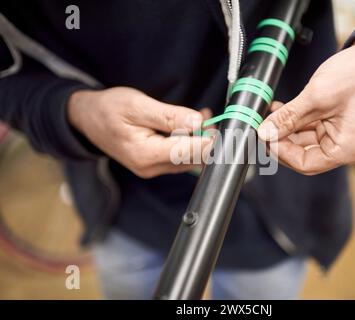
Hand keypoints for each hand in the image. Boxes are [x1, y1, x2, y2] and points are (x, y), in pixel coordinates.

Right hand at [68, 86, 211, 177]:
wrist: (87, 119)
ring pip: (189, 158)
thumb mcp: (137, 105)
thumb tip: (198, 122)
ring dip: (200, 139)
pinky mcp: (154, 164)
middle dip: (207, 138)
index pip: (190, 151)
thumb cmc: (108, 109)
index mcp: (146, 154)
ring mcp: (153, 168)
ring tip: (202, 116)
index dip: (211, 139)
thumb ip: (169, 116)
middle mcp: (151, 167)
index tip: (224, 127)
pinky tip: (191, 125)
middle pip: (193, 158)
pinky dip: (189, 141)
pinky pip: (180, 156)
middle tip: (211, 115)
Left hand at [258, 35, 354, 174]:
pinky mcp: (338, 123)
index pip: (305, 164)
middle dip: (281, 140)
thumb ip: (288, 118)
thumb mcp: (316, 98)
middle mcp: (347, 147)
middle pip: (304, 154)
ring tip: (269, 115)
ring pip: (305, 140)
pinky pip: (312, 128)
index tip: (265, 137)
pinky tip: (281, 110)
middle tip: (263, 127)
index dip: (281, 152)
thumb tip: (266, 132)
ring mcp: (343, 135)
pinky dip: (296, 120)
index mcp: (347, 149)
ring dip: (286, 129)